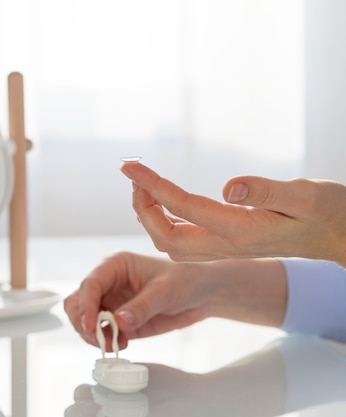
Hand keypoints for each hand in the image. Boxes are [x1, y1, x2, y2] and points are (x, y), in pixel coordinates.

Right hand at [64, 252, 285, 348]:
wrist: (202, 294)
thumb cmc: (185, 279)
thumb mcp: (165, 291)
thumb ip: (142, 307)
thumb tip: (118, 322)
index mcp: (114, 266)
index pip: (90, 284)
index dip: (85, 306)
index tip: (91, 325)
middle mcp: (107, 283)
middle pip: (77, 303)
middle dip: (84, 322)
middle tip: (101, 339)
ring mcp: (110, 303)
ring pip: (83, 320)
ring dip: (92, 335)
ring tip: (114, 343)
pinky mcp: (118, 321)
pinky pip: (99, 333)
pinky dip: (104, 342)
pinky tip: (122, 344)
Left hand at [121, 161, 345, 266]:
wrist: (341, 237)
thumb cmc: (328, 213)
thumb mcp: (306, 196)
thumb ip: (267, 191)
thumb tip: (228, 187)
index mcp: (240, 231)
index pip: (183, 208)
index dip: (152, 186)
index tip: (129, 166)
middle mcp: (226, 245)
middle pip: (166, 236)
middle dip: (142, 206)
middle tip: (133, 175)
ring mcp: (225, 248)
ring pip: (171, 241)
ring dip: (149, 214)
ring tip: (141, 184)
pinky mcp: (227, 243)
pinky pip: (183, 238)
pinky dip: (164, 218)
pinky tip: (161, 200)